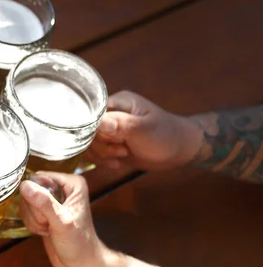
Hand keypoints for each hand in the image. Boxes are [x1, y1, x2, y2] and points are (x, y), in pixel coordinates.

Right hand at [18, 172, 105, 266]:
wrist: (81, 264)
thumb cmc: (80, 244)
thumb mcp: (62, 222)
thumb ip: (44, 203)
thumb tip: (25, 186)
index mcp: (71, 183)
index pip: (39, 178)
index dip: (37, 196)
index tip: (47, 214)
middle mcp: (62, 187)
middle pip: (31, 190)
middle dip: (35, 211)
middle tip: (49, 223)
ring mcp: (52, 199)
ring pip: (26, 201)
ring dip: (34, 219)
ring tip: (49, 228)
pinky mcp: (44, 210)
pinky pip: (26, 211)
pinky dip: (32, 224)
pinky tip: (45, 231)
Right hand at [85, 91, 201, 170]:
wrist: (179, 150)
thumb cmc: (166, 135)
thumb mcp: (145, 129)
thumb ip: (121, 125)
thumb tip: (98, 123)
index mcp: (117, 102)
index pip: (91, 115)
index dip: (95, 131)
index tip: (113, 141)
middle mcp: (110, 114)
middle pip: (87, 131)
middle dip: (102, 146)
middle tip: (122, 151)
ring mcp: (109, 129)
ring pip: (89, 143)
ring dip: (102, 155)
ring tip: (121, 157)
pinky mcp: (110, 143)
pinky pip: (94, 152)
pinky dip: (102, 160)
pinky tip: (117, 164)